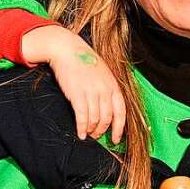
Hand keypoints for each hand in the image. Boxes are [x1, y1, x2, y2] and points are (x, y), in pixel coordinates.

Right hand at [21, 24, 125, 142]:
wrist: (68, 49)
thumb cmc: (85, 61)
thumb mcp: (103, 73)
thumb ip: (108, 89)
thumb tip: (108, 108)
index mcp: (113, 85)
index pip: (121, 112)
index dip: (119, 129)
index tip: (115, 139)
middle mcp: (104, 90)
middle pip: (107, 118)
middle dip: (102, 131)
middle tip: (96, 136)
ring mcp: (91, 92)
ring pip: (95, 120)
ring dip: (91, 130)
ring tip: (87, 134)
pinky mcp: (77, 94)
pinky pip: (82, 117)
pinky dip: (81, 128)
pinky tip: (80, 133)